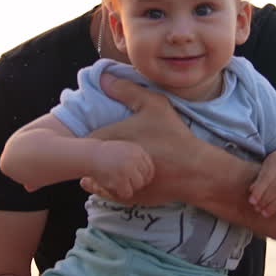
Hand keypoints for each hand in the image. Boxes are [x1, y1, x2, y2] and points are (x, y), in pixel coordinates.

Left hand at [82, 72, 206, 205]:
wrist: (194, 172)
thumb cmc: (172, 136)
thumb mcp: (154, 105)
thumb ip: (126, 90)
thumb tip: (103, 77)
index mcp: (108, 139)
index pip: (81, 136)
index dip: (82, 132)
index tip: (89, 126)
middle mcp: (105, 165)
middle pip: (86, 158)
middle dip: (90, 151)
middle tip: (101, 142)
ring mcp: (113, 184)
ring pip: (94, 176)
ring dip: (97, 168)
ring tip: (108, 158)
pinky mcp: (124, 198)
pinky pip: (106, 190)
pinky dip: (108, 182)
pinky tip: (118, 172)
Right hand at [88, 140, 153, 200]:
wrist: (90, 155)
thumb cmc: (107, 153)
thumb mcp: (126, 148)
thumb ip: (138, 157)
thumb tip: (153, 171)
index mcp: (138, 150)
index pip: (150, 168)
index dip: (144, 176)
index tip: (135, 179)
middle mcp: (135, 158)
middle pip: (146, 177)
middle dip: (138, 182)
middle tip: (126, 182)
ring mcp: (127, 169)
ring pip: (138, 185)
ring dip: (130, 187)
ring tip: (119, 183)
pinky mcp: (120, 179)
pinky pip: (128, 193)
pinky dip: (121, 193)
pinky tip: (114, 187)